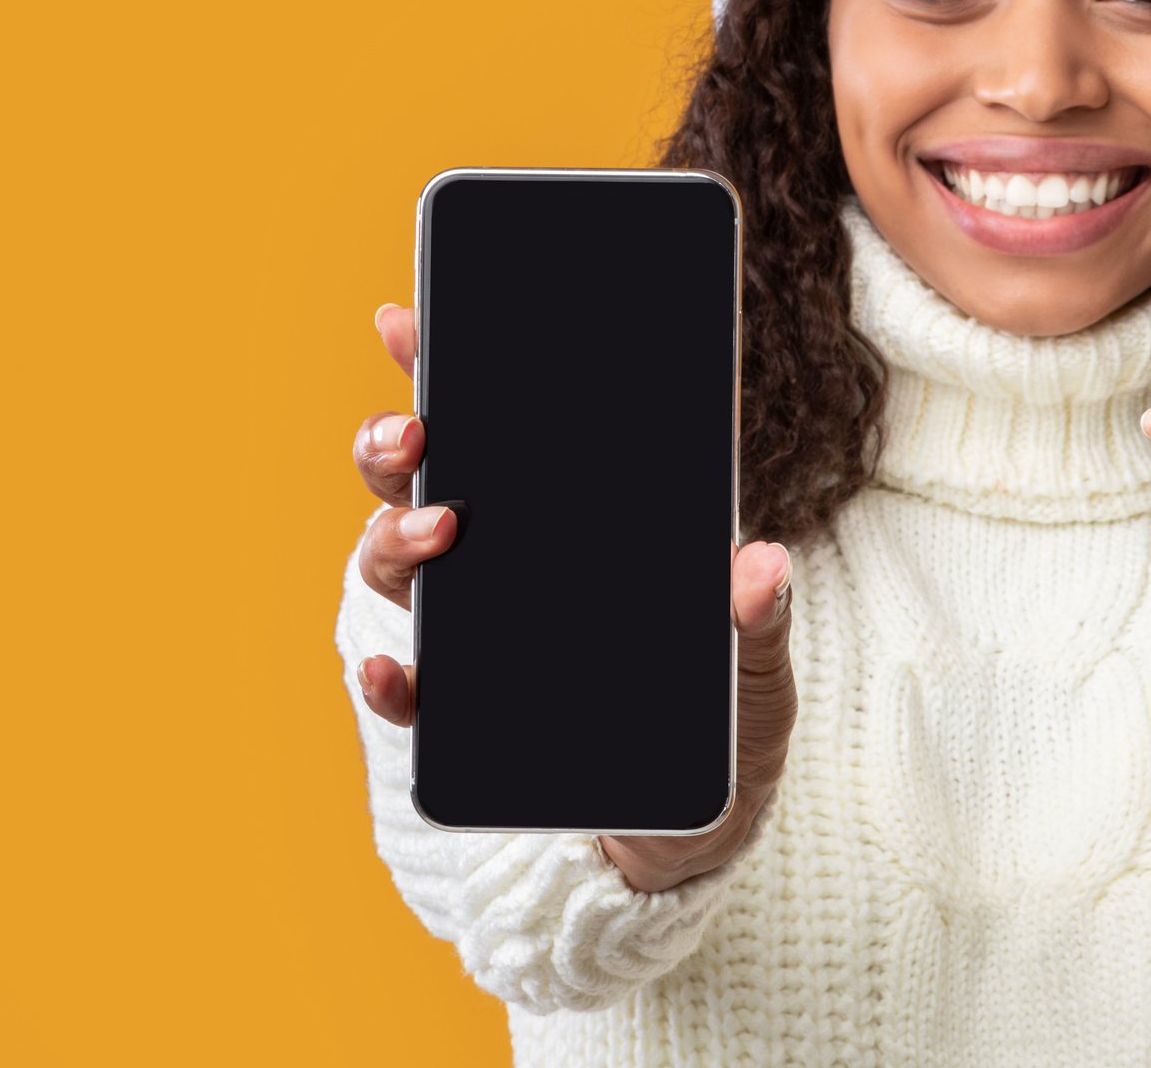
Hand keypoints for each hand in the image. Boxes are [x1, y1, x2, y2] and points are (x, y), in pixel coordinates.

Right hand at [349, 303, 799, 889]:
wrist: (693, 835)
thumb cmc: (724, 727)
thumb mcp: (758, 672)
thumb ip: (759, 621)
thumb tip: (758, 562)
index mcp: (572, 523)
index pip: (500, 427)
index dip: (445, 367)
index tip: (408, 316)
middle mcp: (507, 567)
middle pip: (424, 482)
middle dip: (399, 444)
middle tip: (419, 434)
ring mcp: (476, 640)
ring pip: (398, 566)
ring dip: (395, 540)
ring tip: (439, 534)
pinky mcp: (464, 721)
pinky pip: (410, 694)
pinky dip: (391, 683)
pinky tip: (397, 676)